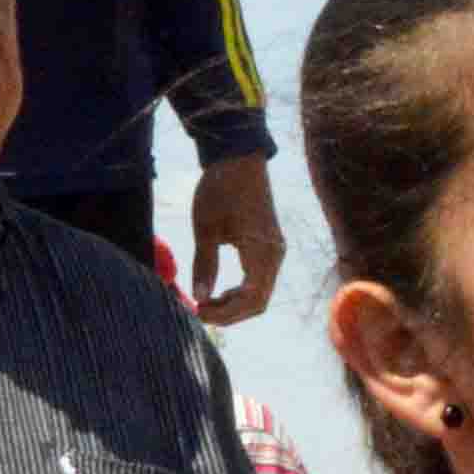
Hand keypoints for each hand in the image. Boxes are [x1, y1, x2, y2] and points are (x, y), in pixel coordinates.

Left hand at [186, 154, 288, 326]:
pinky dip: (241, 292)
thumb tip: (199, 297)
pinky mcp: (270, 247)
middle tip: (199, 311)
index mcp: (262, 252)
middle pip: (259, 303)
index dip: (226, 314)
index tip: (198, 311)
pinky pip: (260, 281)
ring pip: (261, 294)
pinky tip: (220, 291)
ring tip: (206, 302)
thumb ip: (204, 265)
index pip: (251, 300)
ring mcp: (275, 252)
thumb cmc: (220, 190)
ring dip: (235, 305)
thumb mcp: (206, 229)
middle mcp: (275, 256)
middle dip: (230, 314)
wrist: (239, 159)